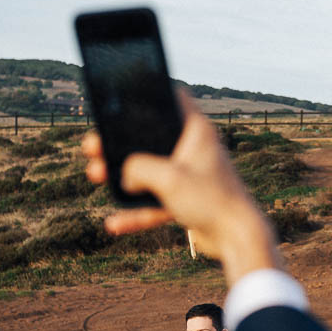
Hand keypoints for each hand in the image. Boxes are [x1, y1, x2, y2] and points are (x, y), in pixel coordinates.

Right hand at [82, 90, 279, 284]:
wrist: (237, 239)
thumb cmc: (212, 200)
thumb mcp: (167, 178)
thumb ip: (137, 168)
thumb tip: (123, 174)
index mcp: (195, 131)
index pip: (173, 97)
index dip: (150, 91)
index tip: (124, 92)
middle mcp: (193, 149)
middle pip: (150, 138)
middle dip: (119, 143)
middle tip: (93, 145)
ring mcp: (189, 176)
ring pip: (149, 171)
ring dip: (122, 176)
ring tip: (95, 175)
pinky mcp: (187, 200)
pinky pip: (156, 202)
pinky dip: (137, 213)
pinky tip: (114, 223)